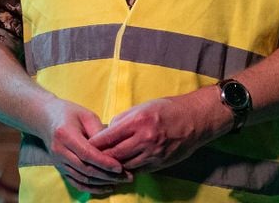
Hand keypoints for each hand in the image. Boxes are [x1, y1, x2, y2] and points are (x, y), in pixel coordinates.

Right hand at [39, 98, 131, 194]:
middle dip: (108, 175)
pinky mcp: (59, 168)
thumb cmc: (68, 113)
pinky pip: (76, 183)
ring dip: (102, 183)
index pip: (86, 153)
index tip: (120, 167)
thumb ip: (99, 131)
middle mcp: (59, 151)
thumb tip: (113, 149)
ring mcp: (58, 162)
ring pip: (82, 178)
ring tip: (120, 181)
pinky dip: (92, 188)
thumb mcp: (86, 115)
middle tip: (126, 176)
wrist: (45, 118)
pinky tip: (106, 187)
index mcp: (65, 135)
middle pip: (86, 169)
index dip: (104, 162)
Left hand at [88, 94, 222, 172]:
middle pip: (114, 155)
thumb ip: (122, 120)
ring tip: (102, 166)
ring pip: (125, 166)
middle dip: (100, 158)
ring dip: (113, 166)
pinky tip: (122, 168)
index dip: (94, 144)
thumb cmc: (167, 109)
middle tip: (88, 159)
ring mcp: (154, 153)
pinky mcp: (161, 163)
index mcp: (137, 122)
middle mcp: (145, 139)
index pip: (108, 137)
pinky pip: (139, 170)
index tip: (84, 146)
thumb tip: (107, 131)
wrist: (195, 119)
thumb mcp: (142, 107)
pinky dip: (129, 169)